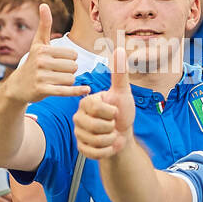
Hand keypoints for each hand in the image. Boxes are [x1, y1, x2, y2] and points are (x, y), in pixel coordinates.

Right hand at [3, 3, 87, 105]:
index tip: (60, 62)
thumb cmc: (33, 61)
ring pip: (71, 79)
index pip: (73, 55)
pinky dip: (77, 91)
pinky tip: (87, 89)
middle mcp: (41, 62)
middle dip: (70, 71)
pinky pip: (65, 91)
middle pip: (74, 67)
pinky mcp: (43, 90)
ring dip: (69, 81)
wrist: (18, 86)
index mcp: (42, 49)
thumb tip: (44, 4)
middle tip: (58, 73)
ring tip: (57, 81)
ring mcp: (41, 77)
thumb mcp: (38, 44)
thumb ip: (44, 25)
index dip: (70, 60)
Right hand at [73, 44, 134, 159]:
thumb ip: (119, 73)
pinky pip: (93, 152)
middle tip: (113, 124)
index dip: (111, 111)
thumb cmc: (123, 112)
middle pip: (96, 125)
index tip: (114, 110)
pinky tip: (109, 145)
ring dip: (110, 139)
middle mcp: (78, 117)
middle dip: (111, 127)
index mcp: (86, 103)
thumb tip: (119, 48)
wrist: (124, 134)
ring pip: (96, 140)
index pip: (96, 107)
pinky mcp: (82, 148)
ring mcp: (79, 133)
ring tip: (111, 134)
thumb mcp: (123, 92)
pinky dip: (107, 151)